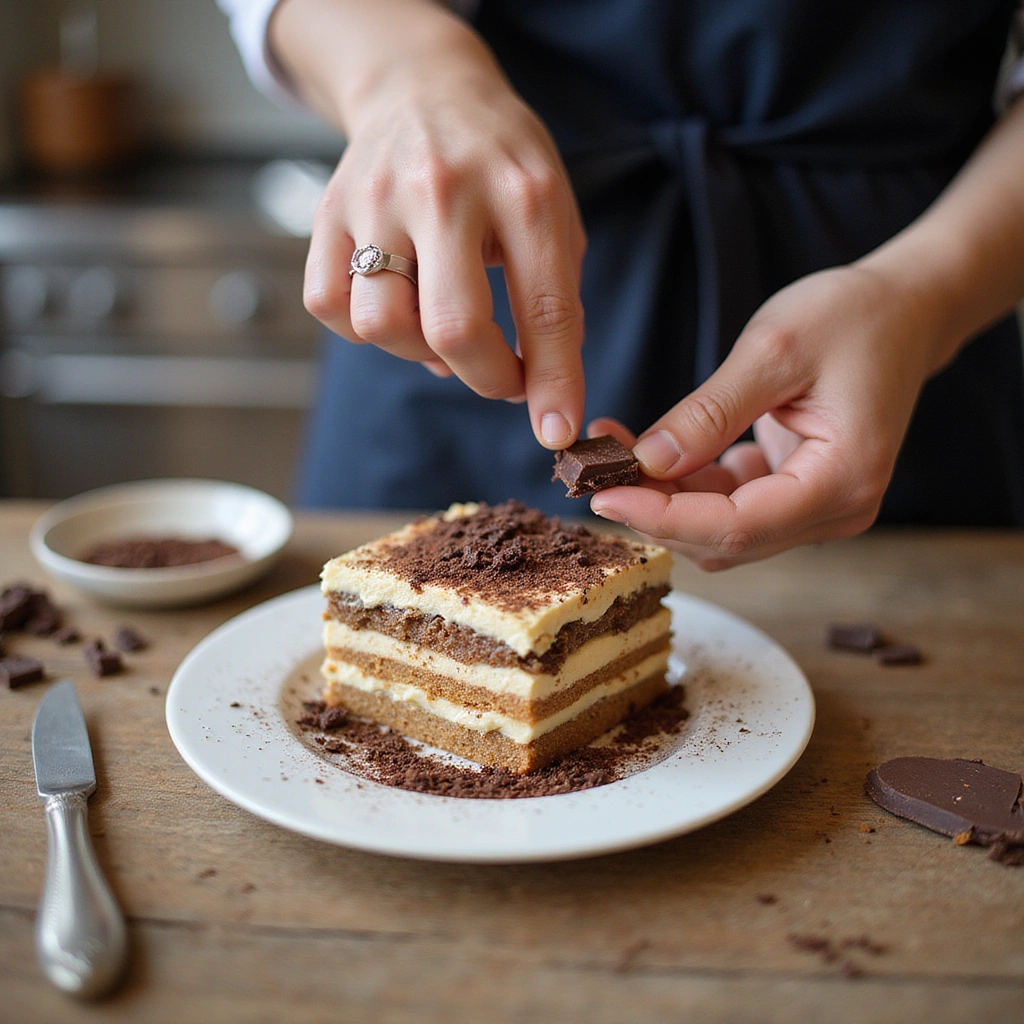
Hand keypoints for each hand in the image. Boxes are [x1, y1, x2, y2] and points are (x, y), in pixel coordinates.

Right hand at [295, 7, 586, 448]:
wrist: (424, 87)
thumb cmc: (500, 164)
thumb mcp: (552, 214)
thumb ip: (554, 300)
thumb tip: (540, 395)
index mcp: (521, 191)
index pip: (543, 307)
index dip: (553, 381)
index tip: (557, 430)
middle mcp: (444, 190)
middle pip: (452, 328)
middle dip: (485, 377)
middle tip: (501, 377)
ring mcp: (376, 199)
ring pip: (382, 325)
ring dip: (420, 354)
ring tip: (443, 328)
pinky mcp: (327, 213)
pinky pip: (331, 307)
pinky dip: (365, 329)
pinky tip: (398, 306)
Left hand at [588, 263, 944, 568]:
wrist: (902, 311)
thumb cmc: (852, 318)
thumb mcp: (773, 352)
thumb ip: (709, 414)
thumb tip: (649, 462)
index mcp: (842, 481)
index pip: (735, 526)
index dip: (661, 517)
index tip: (601, 494)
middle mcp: (834, 510)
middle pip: (724, 538)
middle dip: (655, 509)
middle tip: (597, 466)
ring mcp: (816, 507)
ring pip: (719, 530)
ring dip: (664, 500)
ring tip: (615, 451)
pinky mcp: (796, 494)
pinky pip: (729, 507)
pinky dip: (686, 486)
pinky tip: (651, 450)